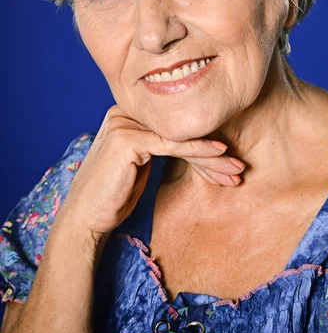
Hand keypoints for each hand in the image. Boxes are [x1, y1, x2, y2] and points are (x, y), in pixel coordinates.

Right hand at [54, 105, 244, 239]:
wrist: (84, 218)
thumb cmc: (113, 196)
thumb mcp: (140, 165)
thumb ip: (158, 146)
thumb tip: (193, 142)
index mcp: (127, 115)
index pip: (174, 128)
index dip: (203, 146)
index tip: (228, 164)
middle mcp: (124, 113)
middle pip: (178, 131)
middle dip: (211, 153)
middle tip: (238, 167)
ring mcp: (124, 123)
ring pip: (180, 137)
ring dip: (212, 156)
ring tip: (236, 169)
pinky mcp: (128, 138)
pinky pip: (171, 144)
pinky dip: (198, 149)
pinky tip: (219, 154)